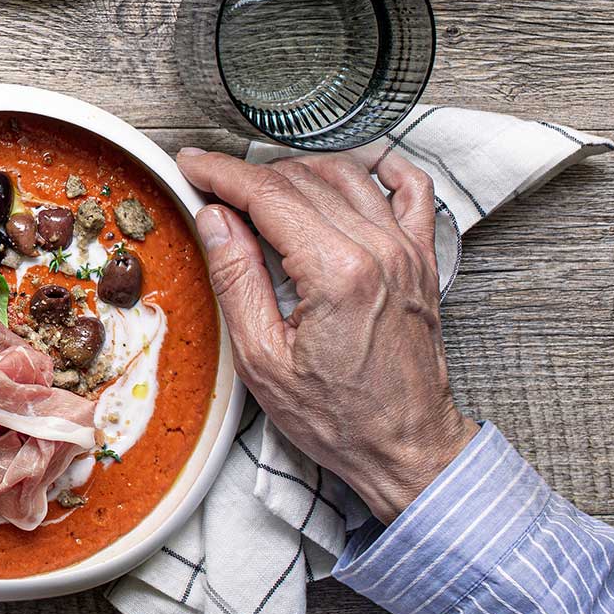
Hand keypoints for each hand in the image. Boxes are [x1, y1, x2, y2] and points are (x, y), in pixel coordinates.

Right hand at [177, 147, 478, 520]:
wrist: (405, 448)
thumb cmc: (337, 417)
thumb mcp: (261, 358)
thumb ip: (236, 278)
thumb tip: (214, 219)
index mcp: (336, 273)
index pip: (267, 194)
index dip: (221, 172)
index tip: (191, 164)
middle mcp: (378, 250)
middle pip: (302, 179)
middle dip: (249, 173)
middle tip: (213, 184)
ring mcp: (407, 252)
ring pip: (348, 174)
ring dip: (298, 169)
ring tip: (262, 186)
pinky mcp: (422, 260)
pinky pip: (412, 189)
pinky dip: (380, 168)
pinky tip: (349, 172)